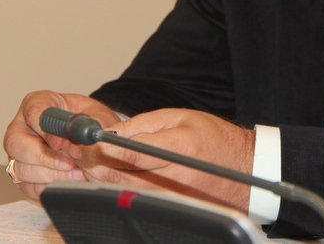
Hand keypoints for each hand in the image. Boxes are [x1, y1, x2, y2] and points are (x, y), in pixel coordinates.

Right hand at [2, 90, 120, 199]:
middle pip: (16, 144)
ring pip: (21, 169)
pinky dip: (51, 186)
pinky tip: (70, 180)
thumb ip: (89, 127)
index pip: (33, 113)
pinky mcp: (23, 175)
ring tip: (78, 172)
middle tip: (70, 164)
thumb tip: (79, 144)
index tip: (63, 145)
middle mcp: (22, 128)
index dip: (47, 131)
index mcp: (37, 104)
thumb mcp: (98, 117)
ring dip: (52, 174)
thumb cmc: (92, 122)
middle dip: (44, 158)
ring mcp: (19, 153)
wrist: (95, 139)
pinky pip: (28, 187)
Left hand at [82, 108, 255, 211]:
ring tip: (91, 160)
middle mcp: (172, 175)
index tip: (87, 140)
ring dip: (100, 175)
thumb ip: (144, 124)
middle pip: (120, 173)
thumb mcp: (181, 117)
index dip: (104, 146)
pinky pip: (132, 197)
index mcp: (177, 148)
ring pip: (121, 189)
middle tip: (81, 150)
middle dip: (94, 161)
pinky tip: (109, 174)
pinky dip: (115, 186)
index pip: (131, 151)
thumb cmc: (214, 140)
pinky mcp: (166, 206)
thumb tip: (112, 132)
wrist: (242, 169)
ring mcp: (168, 195)